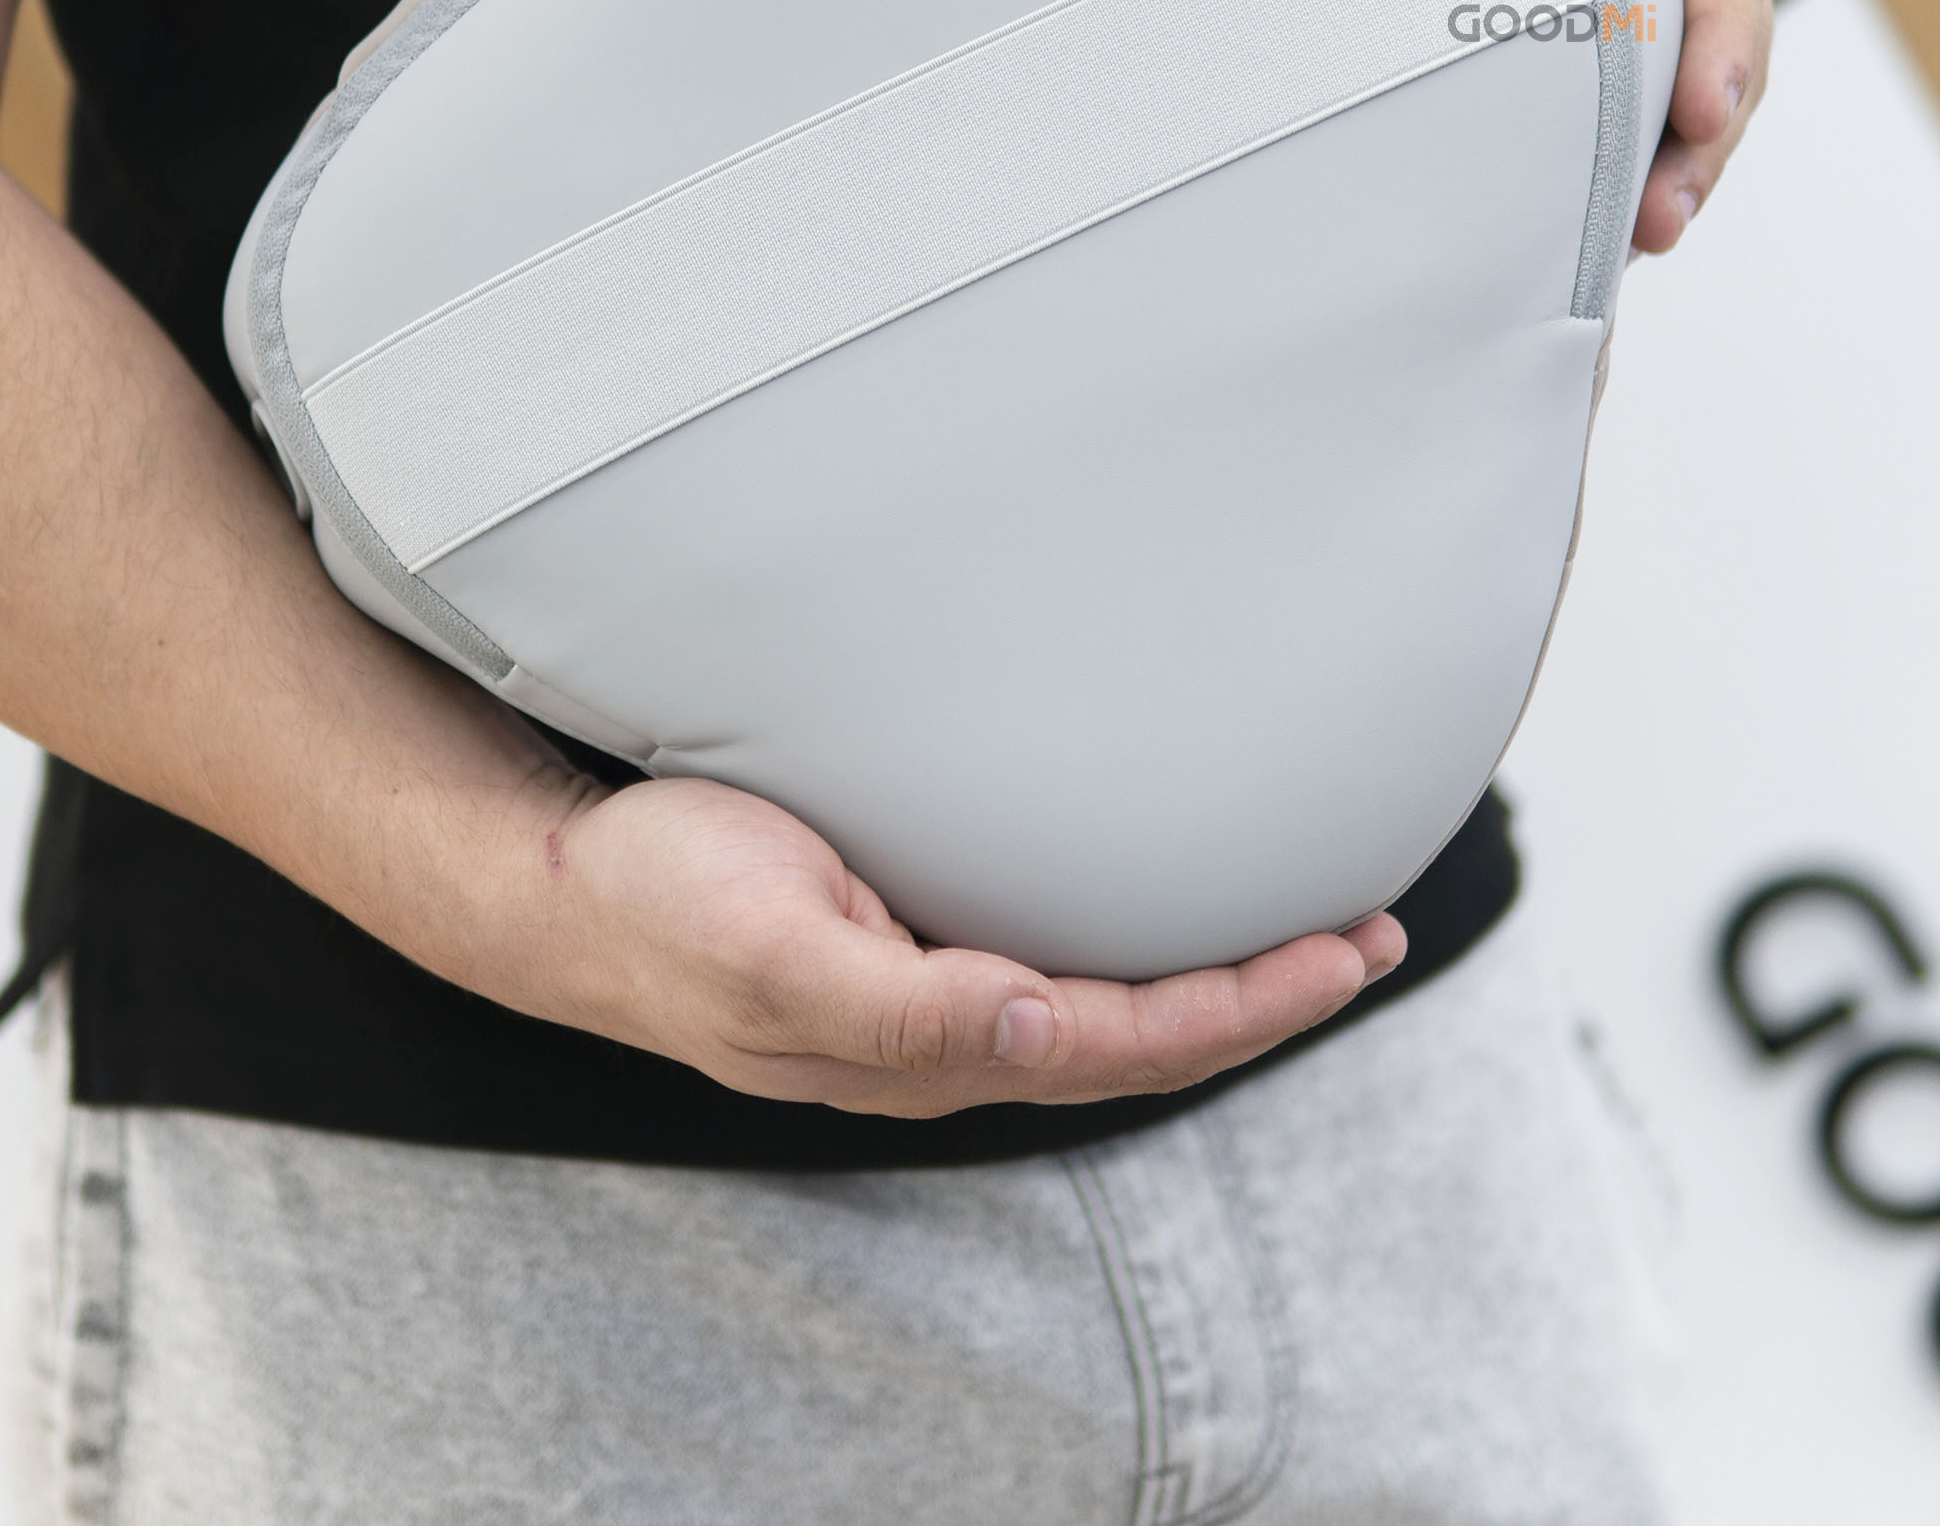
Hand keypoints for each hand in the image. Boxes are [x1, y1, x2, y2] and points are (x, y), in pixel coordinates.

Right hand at [505, 769, 1403, 1117]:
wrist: (564, 892)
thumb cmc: (663, 909)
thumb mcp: (774, 950)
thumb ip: (902, 1007)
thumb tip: (1039, 1031)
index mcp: (926, 1047)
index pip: (1125, 1045)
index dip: (1243, 1008)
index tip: (1345, 953)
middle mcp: (946, 1034)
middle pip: (1141, 1041)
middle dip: (1262, 997)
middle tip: (1374, 932)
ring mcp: (927, 996)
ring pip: (1105, 1008)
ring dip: (1212, 975)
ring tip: (1307, 923)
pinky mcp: (905, 946)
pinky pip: (1051, 960)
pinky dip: (1134, 945)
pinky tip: (1155, 901)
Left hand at [1299, 0, 1779, 252]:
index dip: (1711, 23)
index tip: (1698, 102)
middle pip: (1724, 43)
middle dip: (1700, 134)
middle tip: (1658, 214)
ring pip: (1704, 95)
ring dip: (1676, 174)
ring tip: (1637, 245)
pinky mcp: (1651, 46)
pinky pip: (1664, 115)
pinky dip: (1641, 172)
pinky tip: (1605, 240)